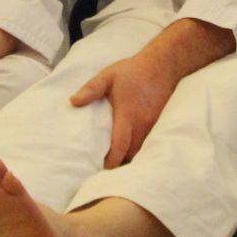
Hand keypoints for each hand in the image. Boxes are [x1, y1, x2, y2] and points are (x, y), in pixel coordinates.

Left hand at [69, 49, 179, 167]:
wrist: (163, 65)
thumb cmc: (132, 71)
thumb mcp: (108, 76)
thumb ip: (91, 89)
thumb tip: (73, 102)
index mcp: (128, 114)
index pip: (120, 144)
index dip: (112, 160)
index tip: (101, 169)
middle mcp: (143, 124)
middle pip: (132, 154)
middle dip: (120, 165)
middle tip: (104, 172)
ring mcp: (153, 126)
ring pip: (142, 151)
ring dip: (130, 159)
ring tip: (116, 166)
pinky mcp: (160, 125)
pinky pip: (149, 144)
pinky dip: (140, 151)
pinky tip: (130, 153)